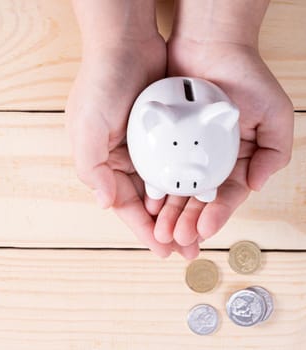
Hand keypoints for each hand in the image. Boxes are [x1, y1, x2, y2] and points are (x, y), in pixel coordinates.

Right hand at [66, 37, 199, 258]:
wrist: (125, 44)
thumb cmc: (99, 84)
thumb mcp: (86, 129)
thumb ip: (91, 169)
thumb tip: (103, 204)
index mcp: (99, 163)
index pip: (123, 205)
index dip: (143, 230)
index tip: (163, 250)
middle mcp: (119, 159)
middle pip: (144, 202)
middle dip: (163, 226)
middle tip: (186, 248)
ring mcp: (141, 146)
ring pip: (161, 187)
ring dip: (176, 209)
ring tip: (196, 230)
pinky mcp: (159, 133)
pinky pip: (173, 164)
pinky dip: (182, 182)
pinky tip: (196, 195)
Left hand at [152, 38, 293, 246]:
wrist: (209, 46)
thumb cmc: (244, 77)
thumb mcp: (274, 114)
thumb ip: (274, 151)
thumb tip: (257, 184)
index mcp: (236, 160)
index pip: (226, 196)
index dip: (216, 215)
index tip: (204, 231)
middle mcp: (210, 160)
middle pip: (198, 200)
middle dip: (188, 222)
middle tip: (177, 239)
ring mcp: (186, 151)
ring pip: (176, 190)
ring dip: (170, 213)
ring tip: (162, 231)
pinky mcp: (165, 141)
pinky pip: (157, 169)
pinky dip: (154, 188)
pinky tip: (148, 203)